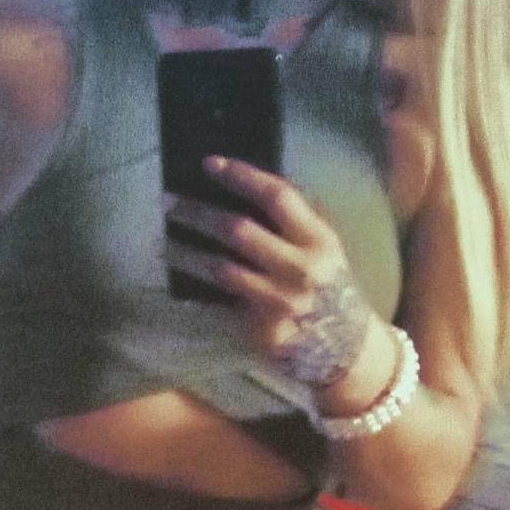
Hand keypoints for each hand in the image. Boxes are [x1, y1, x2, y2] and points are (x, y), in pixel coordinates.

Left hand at [165, 155, 368, 356]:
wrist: (345, 346)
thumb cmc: (326, 283)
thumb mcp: (322, 246)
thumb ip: (293, 220)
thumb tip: (240, 184)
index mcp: (318, 239)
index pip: (277, 196)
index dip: (241, 176)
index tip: (209, 164)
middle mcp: (300, 269)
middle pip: (238, 230)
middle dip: (197, 212)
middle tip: (168, 201)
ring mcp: (279, 302)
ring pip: (220, 269)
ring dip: (185, 253)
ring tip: (164, 241)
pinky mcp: (262, 330)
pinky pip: (219, 303)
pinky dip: (195, 290)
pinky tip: (178, 279)